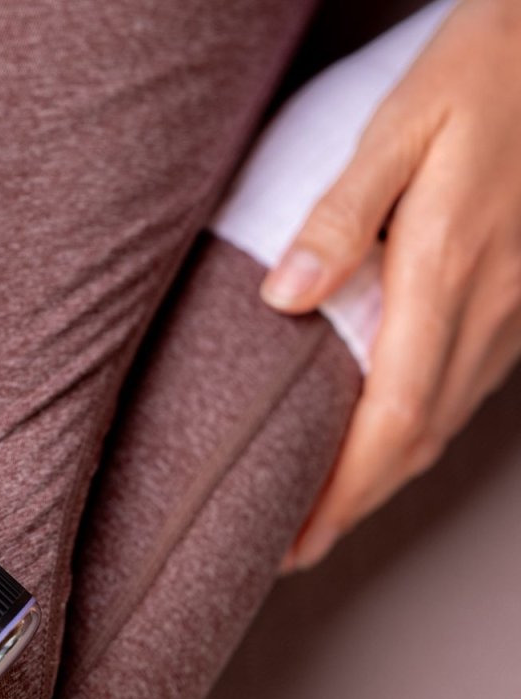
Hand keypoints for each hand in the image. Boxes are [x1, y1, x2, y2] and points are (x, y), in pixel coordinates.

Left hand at [261, 0, 520, 571]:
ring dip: (389, 475)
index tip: (296, 540)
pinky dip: (422, 428)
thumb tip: (283, 295)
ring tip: (334, 505)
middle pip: (417, 439)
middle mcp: (489, 306)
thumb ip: (343, 212)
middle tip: (300, 546)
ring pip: (447, 420)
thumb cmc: (485, 71)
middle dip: (356, 504)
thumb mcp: (401, 125)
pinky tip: (393, 434)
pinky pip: (469, 385)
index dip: (341, 493)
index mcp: (445, 271)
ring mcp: (516, 306)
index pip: (388, 420)